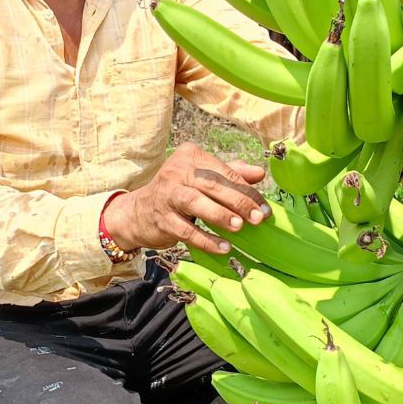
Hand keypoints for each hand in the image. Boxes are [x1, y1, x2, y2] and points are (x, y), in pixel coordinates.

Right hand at [100, 142, 270, 254]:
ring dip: (220, 215)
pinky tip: (223, 247)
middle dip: (237, 201)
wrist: (139, 212)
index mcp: (190, 156)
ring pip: (195, 202)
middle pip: (211, 184)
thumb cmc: (179, 192)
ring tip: (239, 227)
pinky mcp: (160, 218)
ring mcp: (165, 193)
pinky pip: (185, 229)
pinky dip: (205, 239)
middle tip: (258, 218)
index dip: (246, 190)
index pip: (223, 172)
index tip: (264, 208)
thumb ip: (231, 174)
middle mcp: (175, 170)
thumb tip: (260, 174)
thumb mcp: (203, 179)